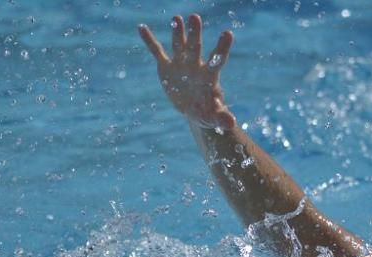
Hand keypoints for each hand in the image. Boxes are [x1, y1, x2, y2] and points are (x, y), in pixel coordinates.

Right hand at [138, 14, 236, 129]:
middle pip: (196, 47)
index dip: (222, 47)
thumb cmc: (208, 112)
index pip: (217, 60)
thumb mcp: (214, 117)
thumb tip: (230, 123)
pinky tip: (141, 28)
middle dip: (194, 33)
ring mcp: (181, 64)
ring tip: (176, 18)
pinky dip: (149, 41)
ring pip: (179, 45)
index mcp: (209, 76)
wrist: (194, 110)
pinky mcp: (166, 67)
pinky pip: (157, 52)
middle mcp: (196, 65)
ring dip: (177, 32)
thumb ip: (222, 118)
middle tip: (195, 17)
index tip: (228, 33)